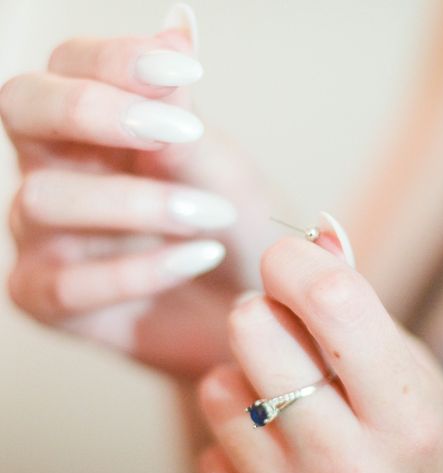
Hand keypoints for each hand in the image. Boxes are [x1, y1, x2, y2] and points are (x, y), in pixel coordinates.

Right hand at [1, 14, 273, 377]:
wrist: (249, 302)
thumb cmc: (232, 225)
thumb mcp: (217, 164)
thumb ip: (184, 108)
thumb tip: (177, 23)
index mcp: (93, 126)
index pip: (71, 64)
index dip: (118, 58)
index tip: (187, 70)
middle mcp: (56, 170)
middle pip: (23, 108)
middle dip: (95, 110)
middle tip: (175, 131)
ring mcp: (46, 235)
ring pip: (42, 198)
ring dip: (135, 202)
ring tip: (212, 216)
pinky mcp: (49, 297)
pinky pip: (66, 283)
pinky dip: (138, 269)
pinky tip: (195, 258)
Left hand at [197, 237, 442, 472]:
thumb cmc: (426, 443)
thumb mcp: (414, 374)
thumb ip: (362, 309)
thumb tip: (319, 232)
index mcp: (409, 415)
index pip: (331, 299)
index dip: (298, 259)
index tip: (291, 258)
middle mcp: (350, 465)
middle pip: (252, 330)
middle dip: (262, 310)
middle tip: (286, 325)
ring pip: (218, 387)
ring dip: (244, 378)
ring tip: (286, 395)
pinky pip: (210, 450)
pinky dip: (238, 435)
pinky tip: (277, 446)